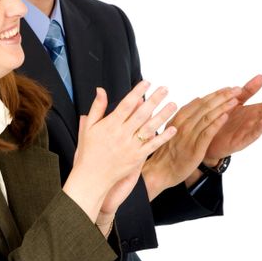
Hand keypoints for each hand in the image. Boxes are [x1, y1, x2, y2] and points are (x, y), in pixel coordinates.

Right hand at [64, 81, 176, 227]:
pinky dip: (163, 138)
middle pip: (141, 113)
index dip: (137, 92)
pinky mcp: (136, 158)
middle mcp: (121, 135)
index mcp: (110, 125)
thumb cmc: (89, 152)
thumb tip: (101, 89)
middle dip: (154, 99)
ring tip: (173, 104)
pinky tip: (173, 129)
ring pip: (150, 128)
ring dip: (163, 115)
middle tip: (165, 88)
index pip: (126, 104)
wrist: (91, 177)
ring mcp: (130, 147)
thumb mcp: (88, 127)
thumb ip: (97, 107)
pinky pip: (152, 146)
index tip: (147, 82)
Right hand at [143, 86, 241, 198]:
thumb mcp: (174, 127)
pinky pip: (207, 133)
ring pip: (208, 117)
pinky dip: (216, 123)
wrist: (161, 169)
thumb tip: (198, 99)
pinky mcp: (195, 147)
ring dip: (222, 107)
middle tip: (237, 89)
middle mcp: (184, 123)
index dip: (216, 94)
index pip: (201, 102)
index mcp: (180, 117)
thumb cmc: (168, 149)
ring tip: (235, 100)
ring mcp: (189, 135)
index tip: (228, 88)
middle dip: (223, 96)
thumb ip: (187, 113)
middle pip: (206, 106)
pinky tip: (225, 117)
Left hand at [204, 74, 261, 163]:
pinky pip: (252, 136)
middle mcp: (254, 122)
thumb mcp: (236, 101)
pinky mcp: (241, 141)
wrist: (207, 136)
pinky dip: (258, 129)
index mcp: (254, 112)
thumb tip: (261, 76)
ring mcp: (248, 132)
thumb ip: (248, 91)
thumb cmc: (223, 119)